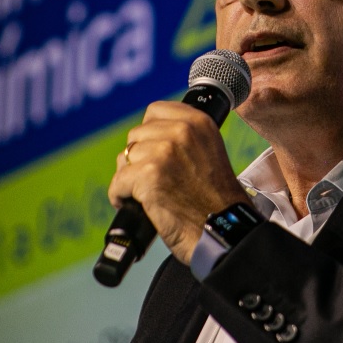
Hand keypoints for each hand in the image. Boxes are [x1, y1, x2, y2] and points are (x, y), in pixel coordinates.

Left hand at [108, 100, 251, 264]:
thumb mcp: (209, 152)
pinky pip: (118, 182)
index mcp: (199, 122)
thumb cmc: (217, 201)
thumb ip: (185, 138)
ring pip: (125, 158)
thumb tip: (147, 136)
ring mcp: (164, 152)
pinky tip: (135, 205)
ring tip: (145, 194)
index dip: (149, 133)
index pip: (155, 111)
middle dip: (138, 158)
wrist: (224, 231)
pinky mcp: (148, 176)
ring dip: (129, 178)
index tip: (153, 152)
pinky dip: (120, 196)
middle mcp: (182, 131)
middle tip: (151, 179)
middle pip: (136, 135)